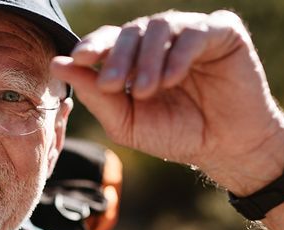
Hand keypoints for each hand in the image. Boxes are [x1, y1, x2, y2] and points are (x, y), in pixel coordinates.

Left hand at [51, 10, 283, 193]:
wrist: (225, 148)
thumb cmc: (175, 136)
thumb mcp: (127, 122)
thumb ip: (96, 95)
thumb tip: (58, 64)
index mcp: (137, 58)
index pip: (109, 41)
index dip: (92, 46)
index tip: (78, 58)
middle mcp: (161, 41)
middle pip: (131, 31)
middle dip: (117, 57)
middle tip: (113, 85)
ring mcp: (191, 33)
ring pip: (159, 27)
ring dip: (147, 60)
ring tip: (146, 91)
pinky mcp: (222, 32)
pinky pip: (194, 32)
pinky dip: (178, 55)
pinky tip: (170, 80)